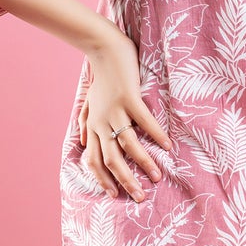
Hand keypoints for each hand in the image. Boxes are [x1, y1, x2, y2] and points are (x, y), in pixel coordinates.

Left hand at [75, 29, 171, 200]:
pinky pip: (144, 122)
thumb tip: (78, 142)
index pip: (93, 160)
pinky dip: (156, 135)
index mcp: (92, 126)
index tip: (114, 195)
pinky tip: (167, 147)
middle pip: (111, 160)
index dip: (102, 180)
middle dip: (125, 181)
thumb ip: (83, 122)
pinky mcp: (129, 98)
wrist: (103, 49)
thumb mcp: (87, 101)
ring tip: (157, 176)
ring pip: (128, 145)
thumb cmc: (99, 76)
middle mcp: (101, 122)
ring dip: (144, 163)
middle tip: (140, 197)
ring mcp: (115, 110)